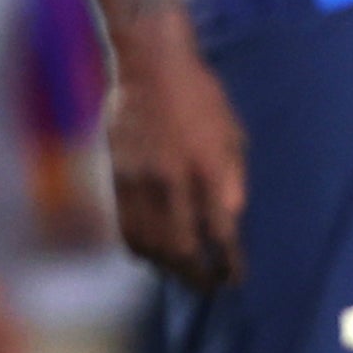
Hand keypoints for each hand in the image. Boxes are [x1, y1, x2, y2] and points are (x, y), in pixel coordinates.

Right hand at [106, 8, 248, 289]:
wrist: (150, 66)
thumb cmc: (201, 98)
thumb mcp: (233, 134)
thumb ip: (232, 179)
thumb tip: (230, 222)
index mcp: (209, 168)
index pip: (221, 233)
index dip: (229, 263)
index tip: (235, 278)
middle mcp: (174, 180)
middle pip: (182, 249)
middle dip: (198, 276)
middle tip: (209, 286)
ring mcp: (140, 181)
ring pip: (150, 245)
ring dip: (169, 269)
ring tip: (183, 274)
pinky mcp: (117, 179)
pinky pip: (126, 229)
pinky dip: (142, 250)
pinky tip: (155, 254)